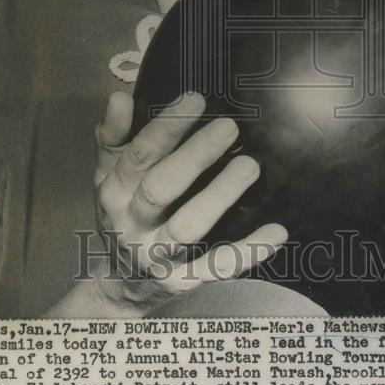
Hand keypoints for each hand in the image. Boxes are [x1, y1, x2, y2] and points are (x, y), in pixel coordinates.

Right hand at [91, 90, 286, 315]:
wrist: (119, 288)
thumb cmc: (122, 214)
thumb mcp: (108, 175)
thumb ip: (113, 135)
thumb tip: (119, 96)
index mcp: (115, 191)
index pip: (139, 155)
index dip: (166, 127)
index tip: (196, 100)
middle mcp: (132, 223)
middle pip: (162, 188)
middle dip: (195, 156)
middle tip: (229, 126)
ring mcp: (157, 255)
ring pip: (188, 227)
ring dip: (220, 196)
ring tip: (250, 166)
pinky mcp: (183, 281)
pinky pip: (217, 267)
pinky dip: (248, 251)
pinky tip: (276, 230)